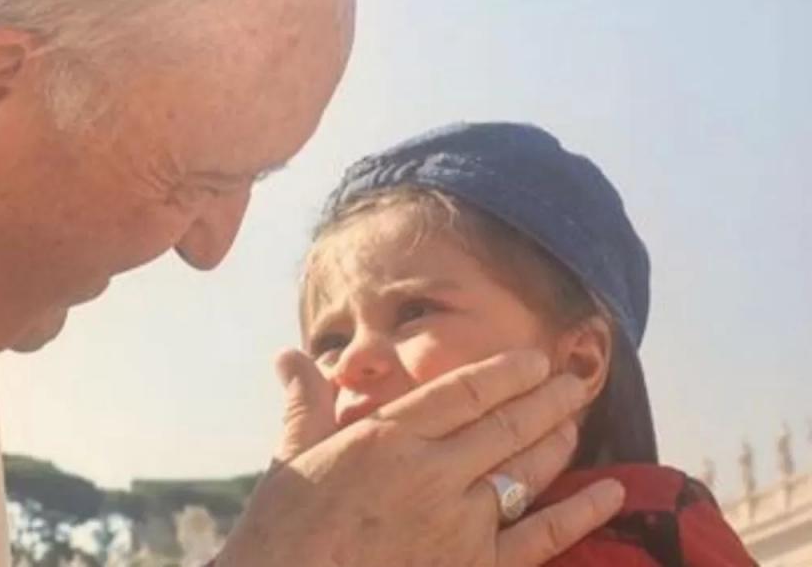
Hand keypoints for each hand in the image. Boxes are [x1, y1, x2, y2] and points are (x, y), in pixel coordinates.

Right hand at [217, 349, 624, 566]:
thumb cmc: (285, 528)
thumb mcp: (292, 455)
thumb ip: (305, 401)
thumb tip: (290, 356)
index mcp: (388, 437)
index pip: (463, 393)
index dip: (505, 372)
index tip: (534, 358)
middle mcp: (432, 472)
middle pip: (505, 425)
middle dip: (547, 399)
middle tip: (574, 380)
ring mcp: (458, 524)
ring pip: (526, 472)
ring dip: (557, 442)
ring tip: (575, 420)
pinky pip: (540, 538)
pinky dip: (579, 513)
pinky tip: (608, 493)